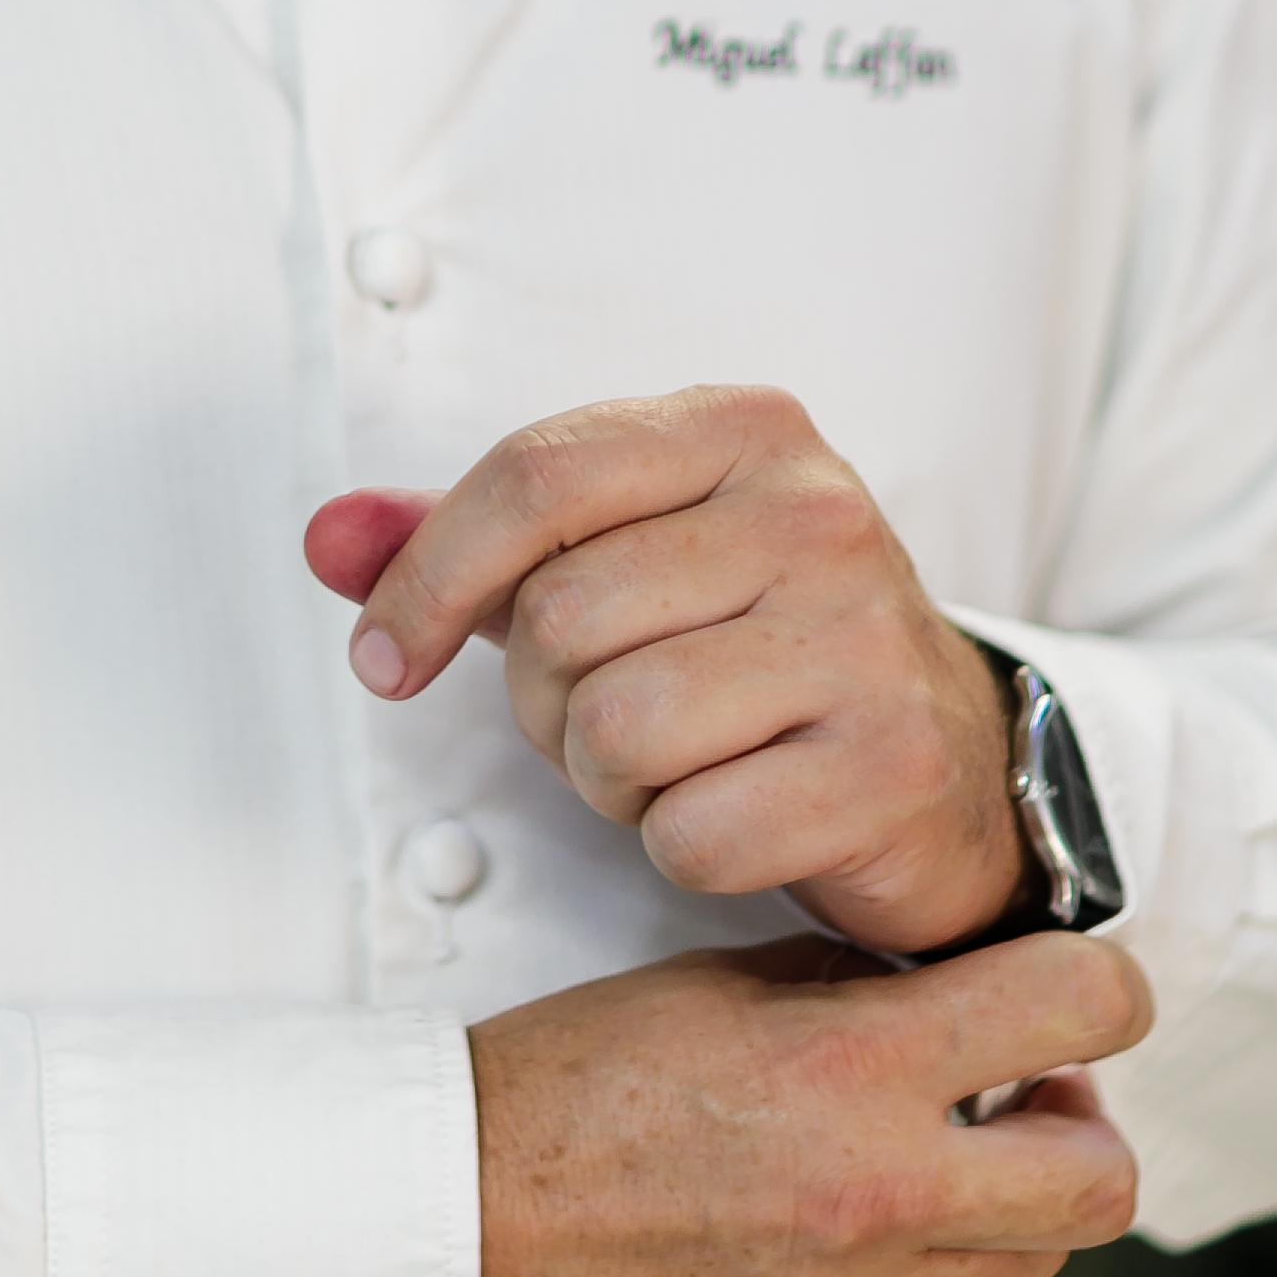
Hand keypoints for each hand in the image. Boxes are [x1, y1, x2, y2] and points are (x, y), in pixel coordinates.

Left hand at [308, 386, 1030, 955]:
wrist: (949, 761)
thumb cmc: (755, 649)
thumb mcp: (620, 558)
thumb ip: (468, 542)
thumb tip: (327, 540)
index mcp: (746, 429)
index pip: (534, 477)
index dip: (427, 577)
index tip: (384, 657)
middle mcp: (818, 515)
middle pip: (561, 617)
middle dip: (542, 701)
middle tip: (600, 720)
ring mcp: (864, 640)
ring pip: (616, 730)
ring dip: (608, 781)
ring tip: (672, 764)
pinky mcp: (887, 768)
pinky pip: (692, 833)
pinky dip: (681, 846)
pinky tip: (738, 814)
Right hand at [470, 934, 1149, 1276]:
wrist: (449, 1242)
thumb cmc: (554, 1103)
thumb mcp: (708, 989)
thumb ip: (849, 987)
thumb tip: (950, 992)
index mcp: (849, 1067)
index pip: (1079, 1008)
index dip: (1102, 990)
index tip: (1077, 997)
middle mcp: (881, 1196)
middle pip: (1101, 1173)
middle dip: (1074, 1121)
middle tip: (1014, 1097)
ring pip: (1041, 1266)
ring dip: (1006, 1211)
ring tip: (923, 1176)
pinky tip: (894, 1268)